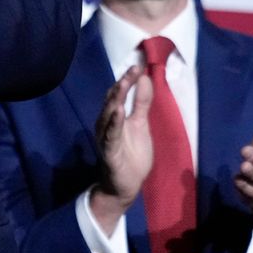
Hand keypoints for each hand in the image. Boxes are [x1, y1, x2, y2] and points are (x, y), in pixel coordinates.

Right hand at [89, 66, 152, 235]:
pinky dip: (113, 123)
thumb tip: (146, 78)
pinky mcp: (109, 151)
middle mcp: (106, 123)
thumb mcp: (141, 125)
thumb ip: (142, 103)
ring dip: (115, 99)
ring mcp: (106, 137)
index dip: (127, 79)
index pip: (118, 93)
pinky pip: (110, 135)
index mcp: (113, 116)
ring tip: (123, 85)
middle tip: (131, 70)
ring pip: (108, 115)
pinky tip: (118, 112)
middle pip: (112, 100)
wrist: (126, 185)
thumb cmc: (132, 154)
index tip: (138, 66)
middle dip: (121, 85)